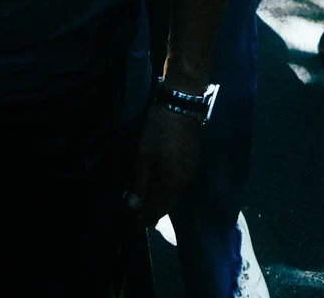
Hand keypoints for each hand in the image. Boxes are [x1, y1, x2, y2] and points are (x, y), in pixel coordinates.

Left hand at [127, 102, 203, 224]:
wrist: (180, 102)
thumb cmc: (159, 130)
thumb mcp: (143, 156)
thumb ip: (139, 183)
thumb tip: (134, 206)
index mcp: (174, 183)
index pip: (158, 210)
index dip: (144, 218)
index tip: (130, 222)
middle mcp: (186, 180)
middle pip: (168, 203)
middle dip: (152, 208)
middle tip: (134, 209)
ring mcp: (192, 169)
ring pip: (174, 191)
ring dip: (159, 196)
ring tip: (143, 195)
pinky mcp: (193, 158)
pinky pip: (178, 180)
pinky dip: (166, 184)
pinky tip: (156, 180)